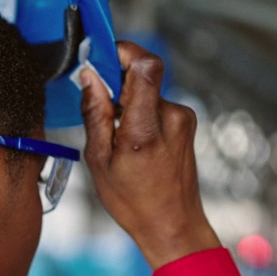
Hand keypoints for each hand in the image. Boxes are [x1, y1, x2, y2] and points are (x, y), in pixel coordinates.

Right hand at [80, 42, 220, 268]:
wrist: (173, 224)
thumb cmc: (134, 201)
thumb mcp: (98, 160)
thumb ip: (95, 113)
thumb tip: (89, 77)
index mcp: (146, 129)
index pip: (146, 66)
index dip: (125, 51)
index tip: (103, 57)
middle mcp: (171, 117)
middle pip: (141, 77)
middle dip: (117, 85)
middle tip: (100, 109)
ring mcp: (183, 119)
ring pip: (147, 91)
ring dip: (128, 102)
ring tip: (117, 136)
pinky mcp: (186, 123)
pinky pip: (157, 104)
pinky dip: (140, 113)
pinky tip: (132, 142)